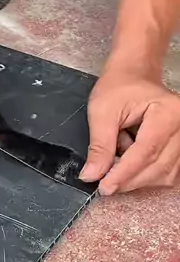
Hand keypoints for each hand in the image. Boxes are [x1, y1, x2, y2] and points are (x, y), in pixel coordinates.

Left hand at [80, 69, 179, 194]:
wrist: (134, 74)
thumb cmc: (118, 86)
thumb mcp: (102, 111)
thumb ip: (99, 146)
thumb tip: (92, 175)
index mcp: (167, 112)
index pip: (146, 151)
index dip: (124, 174)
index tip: (104, 188)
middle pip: (158, 167)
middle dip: (130, 180)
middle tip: (105, 185)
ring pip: (165, 174)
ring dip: (138, 179)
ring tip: (117, 163)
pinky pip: (168, 172)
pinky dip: (147, 175)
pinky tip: (130, 165)